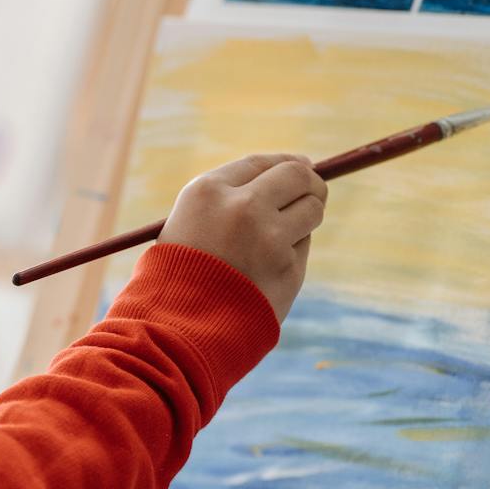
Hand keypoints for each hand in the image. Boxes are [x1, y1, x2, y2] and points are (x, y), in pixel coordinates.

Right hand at [157, 153, 326, 322]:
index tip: (300, 166)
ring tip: (275, 240)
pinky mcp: (289, 267)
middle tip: (311, 193)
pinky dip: (291, 253)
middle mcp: (242, 207)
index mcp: (207, 191)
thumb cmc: (177, 273)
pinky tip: (264, 271)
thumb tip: (289, 176)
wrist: (177, 326)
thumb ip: (230, 198)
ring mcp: (269, 238)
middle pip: (298, 176)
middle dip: (309, 183)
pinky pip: (302, 247)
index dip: (284, 162)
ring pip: (312, 209)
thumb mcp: (188, 222)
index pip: (260, 163)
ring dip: (304, 218)